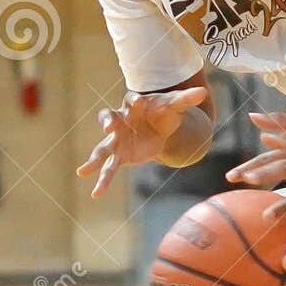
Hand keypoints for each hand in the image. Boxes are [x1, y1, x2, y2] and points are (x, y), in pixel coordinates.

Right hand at [75, 86, 208, 197]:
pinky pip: (109, 168)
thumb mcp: (175, 106)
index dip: (134, 100)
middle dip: (108, 122)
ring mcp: (117, 139)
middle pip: (108, 118)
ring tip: (82, 172)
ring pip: (103, 148)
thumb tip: (202, 92)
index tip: (139, 102)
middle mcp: (120, 120)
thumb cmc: (164, 112)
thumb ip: (186, 99)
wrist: (160, 127)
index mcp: (133, 105)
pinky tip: (96, 193)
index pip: (130, 99)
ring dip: (94, 159)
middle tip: (108, 126)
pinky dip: (103, 181)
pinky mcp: (120, 155)